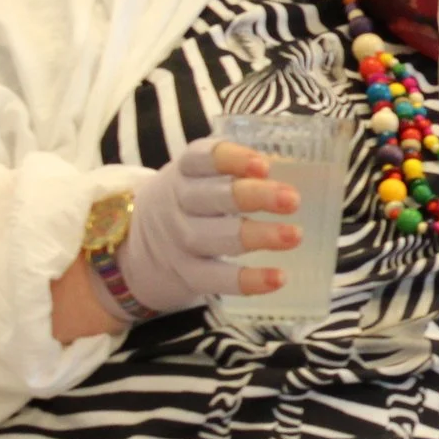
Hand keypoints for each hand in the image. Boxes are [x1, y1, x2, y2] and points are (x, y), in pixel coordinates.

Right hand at [115, 141, 301, 315]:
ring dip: (258, 236)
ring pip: (217, 238)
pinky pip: (217, 279)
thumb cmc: (190, 201)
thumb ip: (239, 169)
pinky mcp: (188, 274)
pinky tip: (278, 278)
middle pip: (214, 197)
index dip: (232, 160)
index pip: (203, 158)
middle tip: (293, 199)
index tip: (263, 165)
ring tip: (295, 235)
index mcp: (186, 170)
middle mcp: (180, 203)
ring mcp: (181, 241)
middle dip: (255, 197)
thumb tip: (304, 167)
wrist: (134, 247)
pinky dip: (248, 280)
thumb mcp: (198, 177)